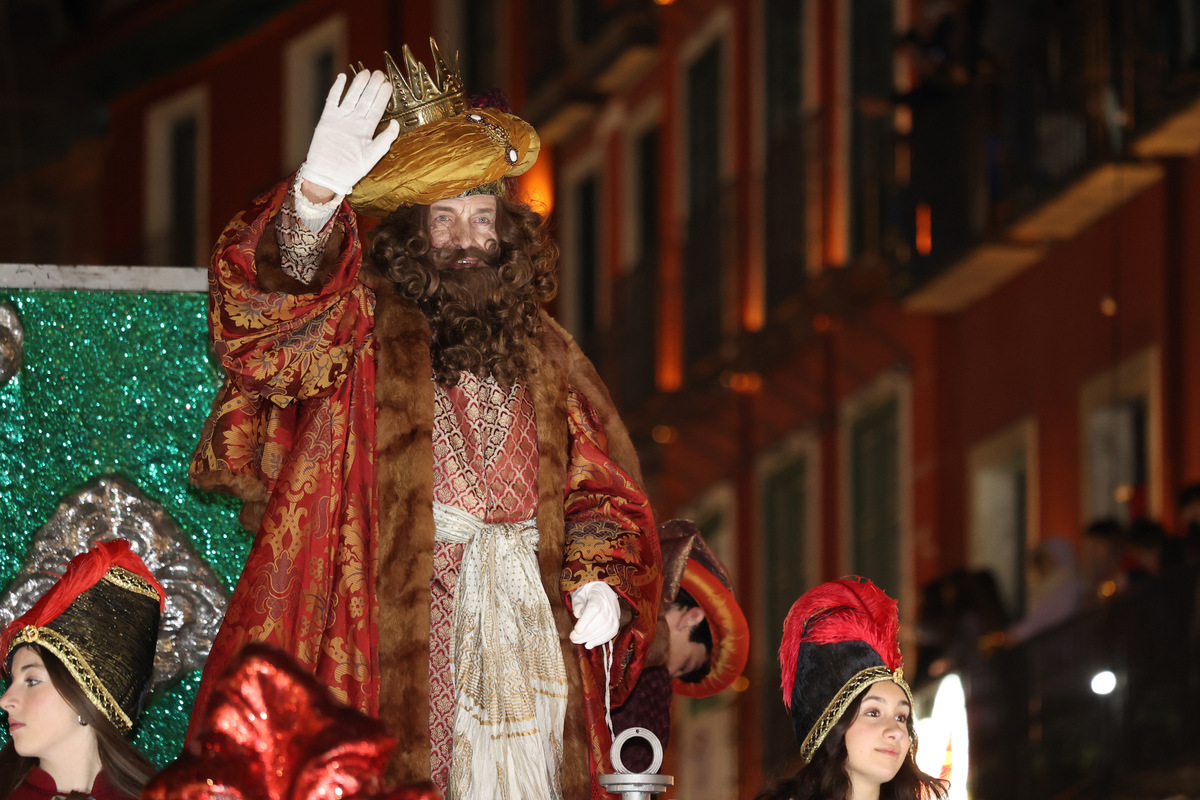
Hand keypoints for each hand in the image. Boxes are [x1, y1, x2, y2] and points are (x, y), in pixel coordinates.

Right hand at [300, 70, 399, 195]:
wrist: (329, 175)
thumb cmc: (352, 169)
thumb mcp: (373, 155)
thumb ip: (386, 138)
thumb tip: (397, 122)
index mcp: (367, 129)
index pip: (377, 108)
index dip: (383, 96)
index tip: (388, 84)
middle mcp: (355, 122)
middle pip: (366, 99)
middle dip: (373, 86)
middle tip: (379, 73)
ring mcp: (341, 119)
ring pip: (351, 96)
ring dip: (358, 84)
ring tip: (365, 72)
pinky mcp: (327, 119)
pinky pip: (332, 100)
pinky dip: (337, 89)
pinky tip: (342, 77)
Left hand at [569, 582, 618, 649]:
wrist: (603, 590)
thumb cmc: (588, 593)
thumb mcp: (580, 594)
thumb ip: (577, 603)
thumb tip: (577, 614)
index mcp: (599, 597)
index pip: (594, 610)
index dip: (585, 621)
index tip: (577, 630)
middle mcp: (609, 607)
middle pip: (599, 622)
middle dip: (585, 633)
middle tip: (573, 638)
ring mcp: (614, 615)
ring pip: (605, 630)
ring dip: (591, 638)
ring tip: (578, 641)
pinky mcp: (616, 622)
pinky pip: (610, 634)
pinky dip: (600, 640)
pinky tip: (589, 644)